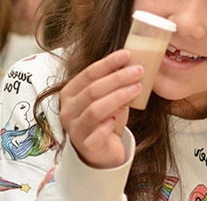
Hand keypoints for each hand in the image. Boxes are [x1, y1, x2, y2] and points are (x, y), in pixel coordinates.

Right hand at [59, 49, 142, 168]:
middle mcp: (68, 110)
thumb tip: (132, 63)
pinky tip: (116, 119)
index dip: (108, 63)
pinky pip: (96, 135)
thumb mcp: (107, 98)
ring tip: (137, 88)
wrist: (101, 151)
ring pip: (95, 110)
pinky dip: (107, 126)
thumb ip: (113, 83)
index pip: (88, 73)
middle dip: (118, 78)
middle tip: (138, 70)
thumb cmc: (104, 120)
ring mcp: (75, 129)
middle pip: (93, 90)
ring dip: (118, 97)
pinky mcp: (85, 146)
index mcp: (70, 93)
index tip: (126, 55)